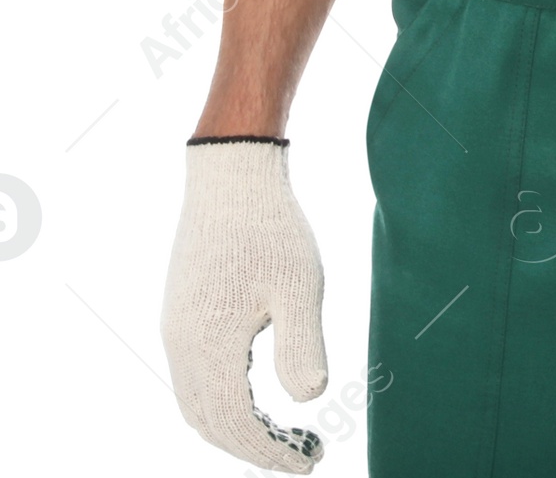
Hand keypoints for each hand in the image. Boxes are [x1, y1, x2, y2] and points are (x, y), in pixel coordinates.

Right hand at [162, 140, 326, 469]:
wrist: (232, 173)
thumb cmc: (271, 226)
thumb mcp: (299, 286)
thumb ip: (301, 345)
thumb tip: (310, 399)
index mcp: (209, 345)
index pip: (237, 426)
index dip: (273, 453)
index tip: (312, 461)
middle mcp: (183, 345)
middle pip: (212, 425)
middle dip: (255, 449)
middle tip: (303, 453)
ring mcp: (176, 329)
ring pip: (197, 405)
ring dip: (237, 429)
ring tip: (285, 432)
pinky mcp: (180, 314)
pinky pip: (194, 378)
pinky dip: (223, 401)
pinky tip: (258, 392)